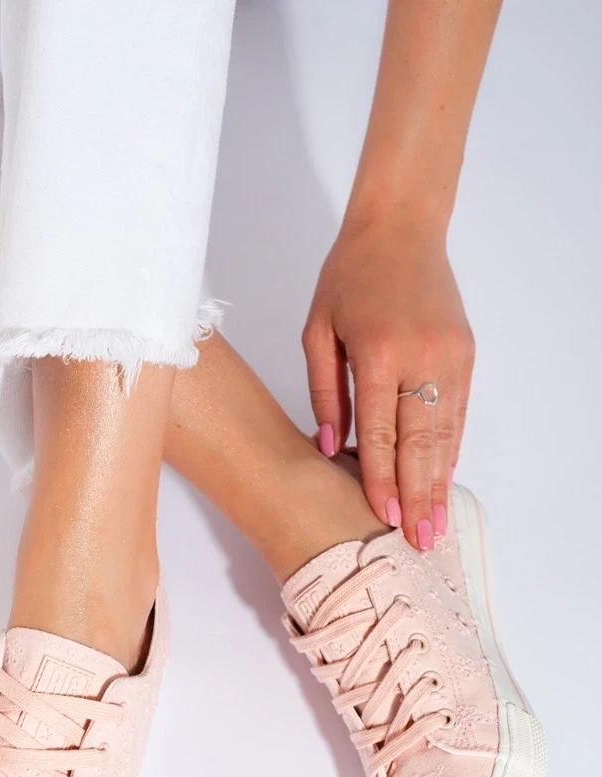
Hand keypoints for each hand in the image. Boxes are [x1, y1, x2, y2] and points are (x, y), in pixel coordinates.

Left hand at [302, 218, 473, 549]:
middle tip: (421, 541)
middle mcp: (421, 356)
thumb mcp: (318, 331)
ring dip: (439, 481)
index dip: (380, 478)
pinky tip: (442, 478)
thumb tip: (328, 449)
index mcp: (378, 351)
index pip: (379, 431)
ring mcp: (450, 355)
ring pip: (445, 432)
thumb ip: (324, 392)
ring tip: (435, 524)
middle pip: (420, 442)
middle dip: (418, 495)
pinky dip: (449, 448)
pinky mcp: (465, 353)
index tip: (383, 517)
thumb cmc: (349, 278)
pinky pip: (457, 413)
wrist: (400, 228)